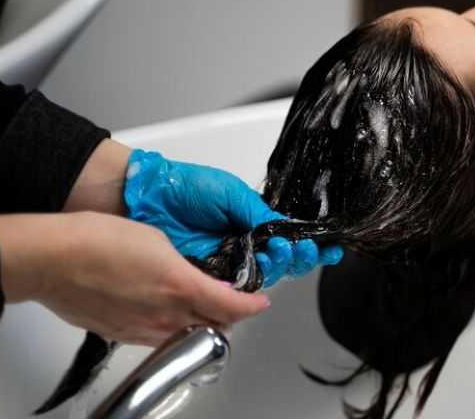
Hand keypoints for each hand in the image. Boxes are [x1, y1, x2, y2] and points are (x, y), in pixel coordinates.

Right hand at [0, 211, 269, 345]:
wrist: (54, 257)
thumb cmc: (100, 240)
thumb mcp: (158, 240)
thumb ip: (185, 266)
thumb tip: (195, 278)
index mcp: (181, 287)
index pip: (232, 307)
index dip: (251, 306)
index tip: (259, 301)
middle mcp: (165, 316)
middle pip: (213, 326)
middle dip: (229, 315)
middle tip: (233, 300)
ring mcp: (142, 330)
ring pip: (186, 335)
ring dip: (200, 323)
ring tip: (200, 305)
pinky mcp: (121, 336)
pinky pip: (157, 338)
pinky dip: (171, 328)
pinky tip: (164, 311)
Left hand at [123, 150, 342, 286]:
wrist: (148, 197)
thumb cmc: (185, 188)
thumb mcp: (232, 194)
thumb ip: (260, 214)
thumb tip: (285, 231)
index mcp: (253, 221)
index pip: (287, 238)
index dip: (308, 245)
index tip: (327, 248)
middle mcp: (244, 244)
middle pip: (281, 262)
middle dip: (297, 257)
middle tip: (297, 248)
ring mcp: (227, 261)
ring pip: (263, 276)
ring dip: (277, 267)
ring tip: (277, 253)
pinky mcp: (209, 276)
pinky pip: (236, 286)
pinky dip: (250, 284)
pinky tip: (258, 273)